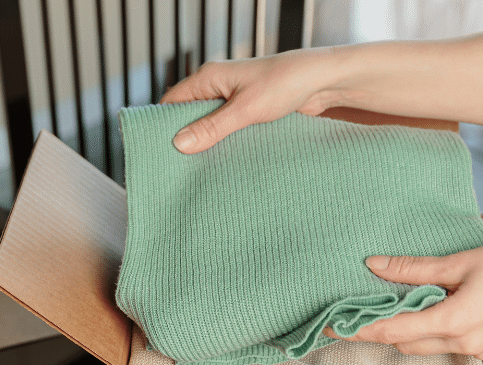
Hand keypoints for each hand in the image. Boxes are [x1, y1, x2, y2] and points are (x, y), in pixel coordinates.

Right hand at [160, 48, 345, 153]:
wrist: (322, 82)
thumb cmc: (285, 84)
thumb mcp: (245, 109)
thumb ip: (213, 127)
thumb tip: (180, 144)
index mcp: (210, 78)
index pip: (173, 102)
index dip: (164, 125)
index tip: (161, 152)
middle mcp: (220, 87)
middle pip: (191, 116)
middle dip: (188, 139)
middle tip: (182, 168)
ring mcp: (236, 99)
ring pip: (213, 125)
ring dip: (212, 143)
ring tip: (204, 169)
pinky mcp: (252, 111)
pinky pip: (232, 130)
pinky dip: (229, 143)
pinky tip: (229, 161)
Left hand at [325, 238, 482, 359]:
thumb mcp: (462, 261)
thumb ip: (415, 269)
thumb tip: (375, 266)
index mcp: (454, 322)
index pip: (394, 332)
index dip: (362, 330)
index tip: (336, 327)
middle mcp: (464, 344)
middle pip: (406, 345)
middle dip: (382, 332)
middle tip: (361, 311)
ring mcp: (479, 351)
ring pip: (427, 348)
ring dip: (408, 333)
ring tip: (394, 307)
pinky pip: (450, 346)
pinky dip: (433, 333)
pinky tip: (432, 310)